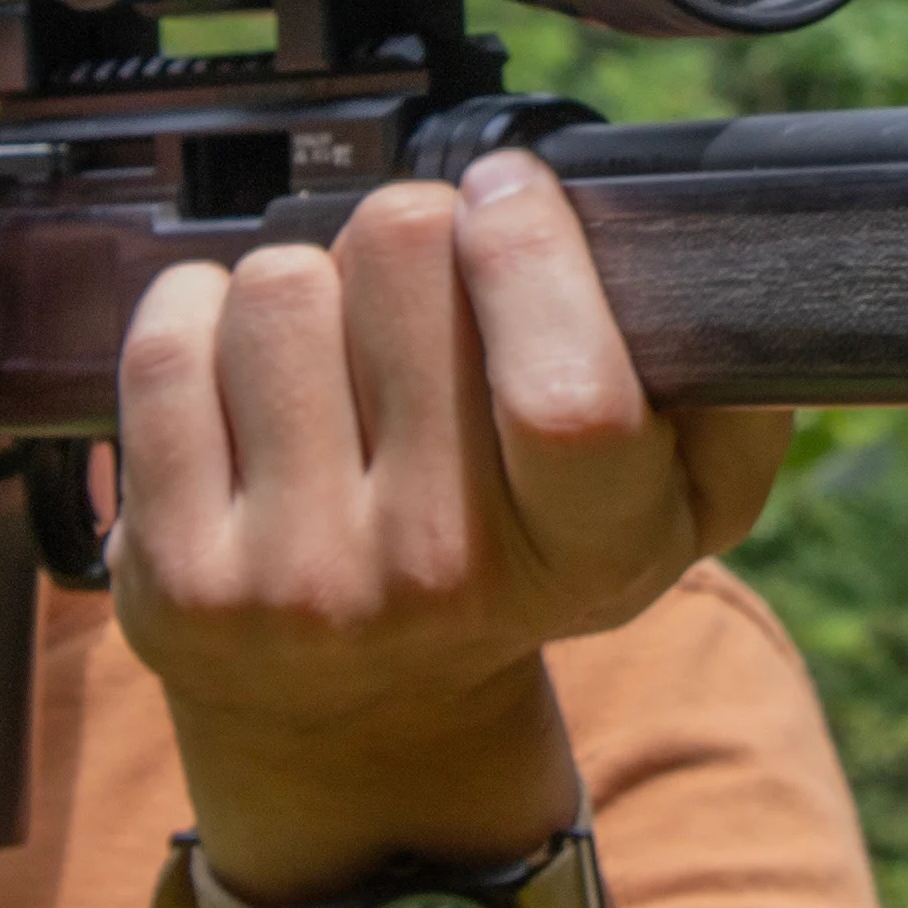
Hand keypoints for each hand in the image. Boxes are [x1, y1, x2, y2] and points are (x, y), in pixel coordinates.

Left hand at [112, 150, 791, 897]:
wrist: (359, 713)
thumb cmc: (522, 564)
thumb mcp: (671, 511)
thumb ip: (735, 401)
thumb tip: (734, 285)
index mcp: (586, 552)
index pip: (567, 391)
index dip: (532, 251)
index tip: (510, 195)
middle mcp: (440, 577)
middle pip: (402, 262)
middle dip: (413, 236)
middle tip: (419, 297)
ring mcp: (298, 582)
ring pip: (281, 283)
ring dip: (308, 284)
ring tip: (336, 357)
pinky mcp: (178, 572)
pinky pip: (173, 336)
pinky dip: (200, 314)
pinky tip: (246, 374)